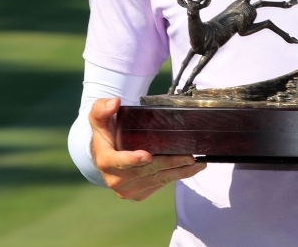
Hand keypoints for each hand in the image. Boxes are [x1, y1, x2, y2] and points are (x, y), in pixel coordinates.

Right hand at [89, 97, 206, 200]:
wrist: (106, 154)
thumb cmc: (106, 133)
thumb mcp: (100, 118)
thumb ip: (102, 109)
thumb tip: (114, 103)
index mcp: (106, 161)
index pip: (120, 162)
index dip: (133, 160)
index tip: (148, 155)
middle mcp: (115, 180)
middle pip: (146, 171)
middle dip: (169, 164)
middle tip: (189, 157)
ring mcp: (127, 190)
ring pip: (157, 180)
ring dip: (179, 173)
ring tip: (197, 164)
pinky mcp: (139, 195)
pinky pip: (159, 185)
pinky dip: (175, 177)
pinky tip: (189, 170)